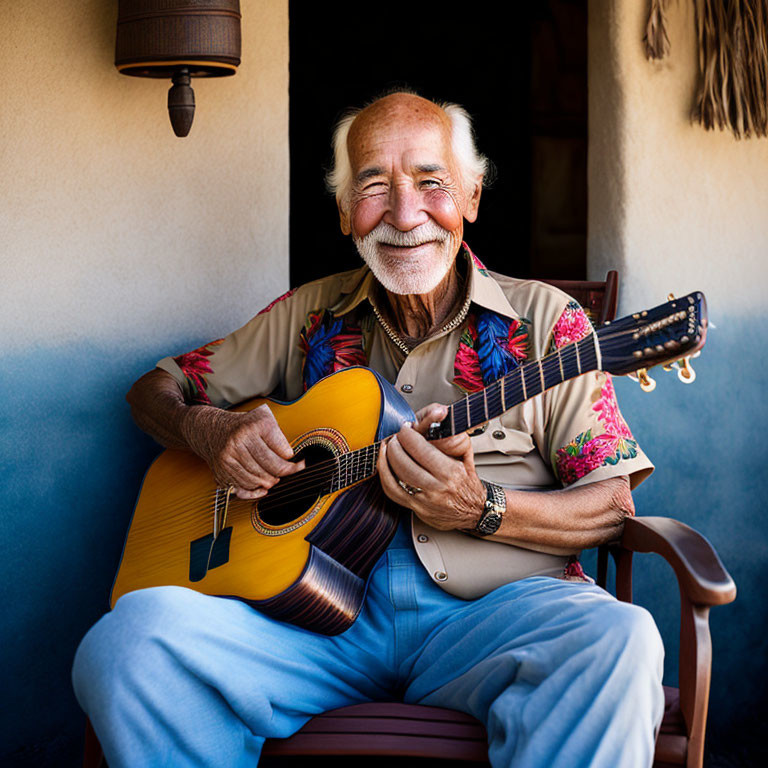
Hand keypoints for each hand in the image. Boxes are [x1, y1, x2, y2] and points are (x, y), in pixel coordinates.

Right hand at [182, 404, 303, 499]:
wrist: (210, 428)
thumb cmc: (242, 425)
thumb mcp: (262, 419)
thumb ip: (277, 437)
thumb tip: (292, 460)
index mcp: (254, 425)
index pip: (281, 449)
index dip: (293, 460)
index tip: (299, 463)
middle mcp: (239, 440)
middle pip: (271, 466)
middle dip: (285, 473)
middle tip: (290, 473)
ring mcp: (229, 456)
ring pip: (258, 478)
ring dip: (270, 482)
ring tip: (275, 478)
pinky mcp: (222, 470)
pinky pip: (243, 486)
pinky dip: (255, 491)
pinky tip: (262, 488)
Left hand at [377, 403, 485, 530]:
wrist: (474, 512)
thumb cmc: (469, 485)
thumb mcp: (467, 458)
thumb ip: (455, 439)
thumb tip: (440, 419)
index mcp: (451, 472)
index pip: (421, 449)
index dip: (408, 435)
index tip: (406, 428)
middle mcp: (437, 487)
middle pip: (404, 462)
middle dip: (395, 444)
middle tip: (396, 437)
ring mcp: (424, 500)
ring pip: (395, 477)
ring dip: (386, 458)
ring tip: (388, 447)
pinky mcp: (415, 508)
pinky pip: (392, 491)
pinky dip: (384, 476)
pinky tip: (384, 465)